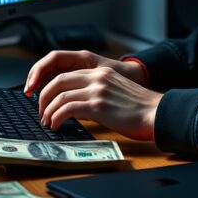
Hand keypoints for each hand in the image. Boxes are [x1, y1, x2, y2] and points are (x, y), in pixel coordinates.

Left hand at [24, 50, 159, 140]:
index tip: (45, 99)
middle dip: (44, 97)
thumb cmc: (139, 109)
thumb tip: (76, 107)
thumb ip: (97, 93)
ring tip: (47, 122)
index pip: (67, 73)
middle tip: (42, 111)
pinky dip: (56, 117)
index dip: (51, 87)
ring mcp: (97, 90)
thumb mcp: (115, 92)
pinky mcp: (98, 105)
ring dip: (48, 110)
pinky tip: (56, 125)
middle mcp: (97, 77)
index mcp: (101, 72)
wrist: (156, 113)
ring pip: (59, 95)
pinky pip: (67, 108)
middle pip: (58, 81)